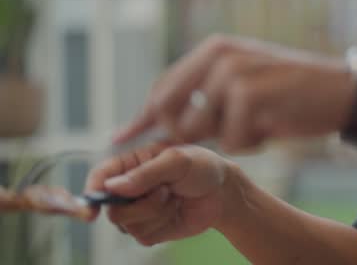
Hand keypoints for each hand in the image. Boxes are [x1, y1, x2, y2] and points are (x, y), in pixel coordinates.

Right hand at [85, 144, 234, 245]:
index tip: (92, 210)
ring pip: (128, 225)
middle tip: (165, 190)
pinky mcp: (150, 230)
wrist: (223, 191)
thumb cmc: (201, 167)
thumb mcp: (177, 161)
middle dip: (141, 204)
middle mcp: (129, 189)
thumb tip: (112, 186)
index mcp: (130, 164)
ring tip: (173, 196)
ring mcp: (137, 211)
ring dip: (157, 212)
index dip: (91, 192)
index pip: (100, 177)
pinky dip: (163, 224)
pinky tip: (175, 210)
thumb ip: (145, 173)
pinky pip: (143, 236)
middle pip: (111, 209)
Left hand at [113, 36, 355, 152]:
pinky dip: (250, 143)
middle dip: (189, 135)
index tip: (118, 136)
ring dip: (228, 138)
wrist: (341, 93)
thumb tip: (154, 123)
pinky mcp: (250, 94)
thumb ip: (202, 98)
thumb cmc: (291, 94)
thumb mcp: (243, 85)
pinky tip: (272, 128)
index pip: (162, 88)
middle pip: (170, 113)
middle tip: (229, 132)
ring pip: (201, 131)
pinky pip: (230, 141)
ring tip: (259, 123)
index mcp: (214, 49)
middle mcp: (218, 55)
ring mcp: (233, 72)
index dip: (143, 118)